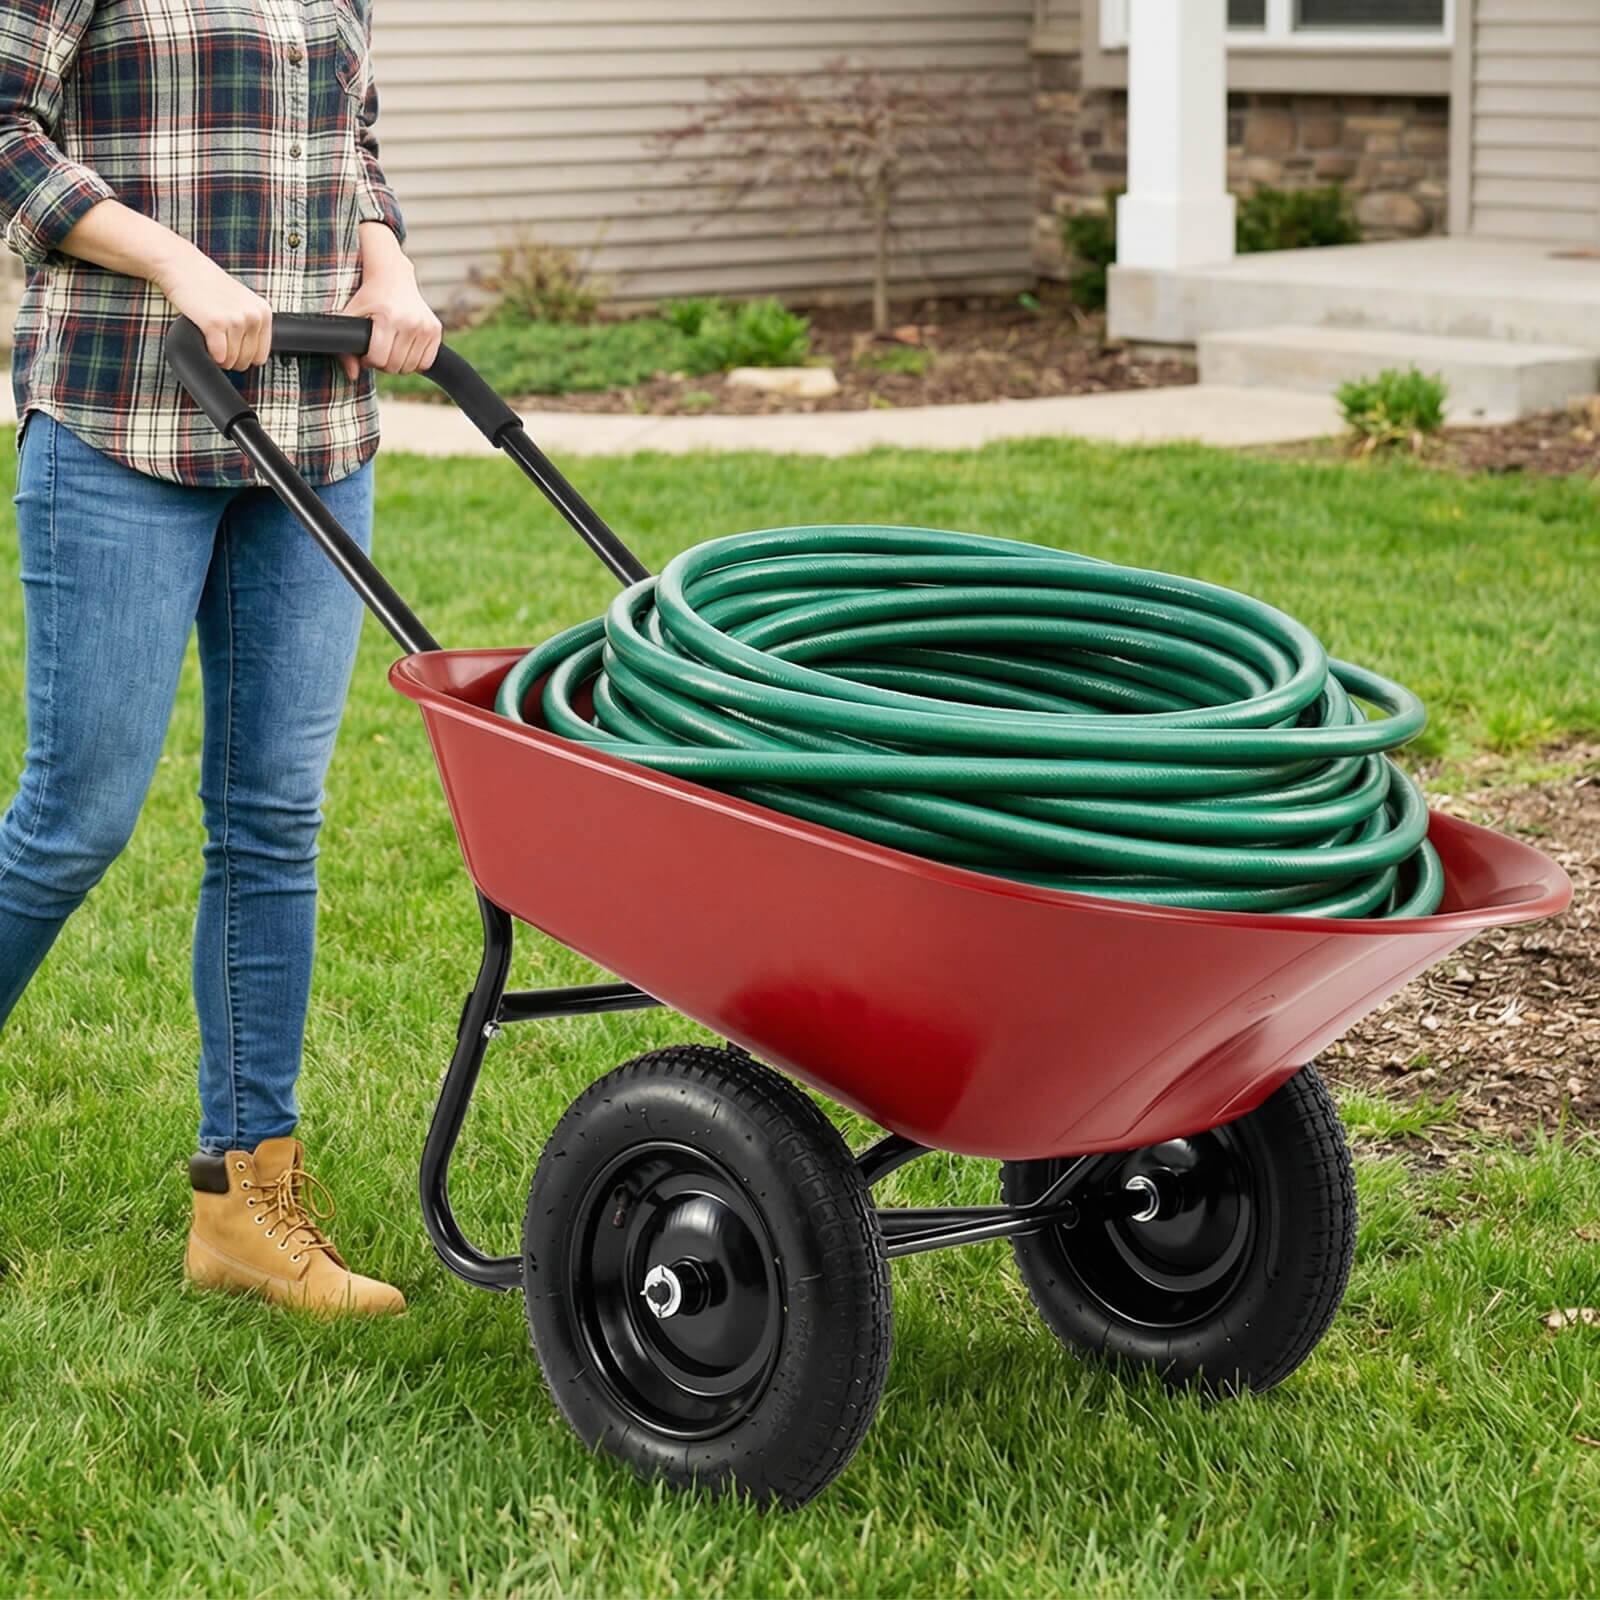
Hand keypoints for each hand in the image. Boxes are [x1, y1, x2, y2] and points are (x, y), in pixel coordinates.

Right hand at [153, 245, 272, 370]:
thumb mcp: (240, 302)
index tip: (233, 351)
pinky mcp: (215, 324)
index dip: (245, 357)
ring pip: (231, 360)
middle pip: (246, 360)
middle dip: (231, 359)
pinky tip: (204, 340)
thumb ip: (249, 324)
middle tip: (218, 346)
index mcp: (263, 312)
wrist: (181, 266)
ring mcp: (235, 320)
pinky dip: (209, 354)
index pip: (261, 355)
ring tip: (210, 340)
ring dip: (219, 357)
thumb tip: (250, 355)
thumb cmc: (207, 283)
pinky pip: (218, 356)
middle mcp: (253, 316)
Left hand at [336, 230, 441, 380]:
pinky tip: (405, 349)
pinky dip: (415, 362)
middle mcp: (410, 322)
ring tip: (391, 348)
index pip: (378, 359)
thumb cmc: (369, 296)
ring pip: (410, 367)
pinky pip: (426, 362)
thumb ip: (345, 347)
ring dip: (398, 363)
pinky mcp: (435, 329)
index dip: (368, 360)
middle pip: (394, 366)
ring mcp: (425, 326)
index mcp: (388, 318)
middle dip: (383, 363)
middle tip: (378, 349)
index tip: (366, 352)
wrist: (392, 277)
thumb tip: (353, 375)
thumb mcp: (351, 316)